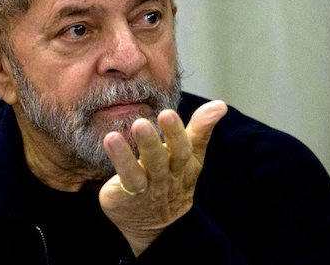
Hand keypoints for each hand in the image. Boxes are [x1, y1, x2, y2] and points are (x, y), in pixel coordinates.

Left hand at [99, 100, 226, 255]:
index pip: (185, 148)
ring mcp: (145, 189)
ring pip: (137, 175)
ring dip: (126, 156)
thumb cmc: (174, 179)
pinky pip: (122, 181)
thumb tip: (220, 104)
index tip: (168, 113)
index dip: (177, 132)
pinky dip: (117, 162)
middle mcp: (165, 178)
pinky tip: (109, 141)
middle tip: (140, 123)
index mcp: (183, 165)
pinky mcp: (126, 196)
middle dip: (151, 143)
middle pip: (161, 161)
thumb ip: (201, 129)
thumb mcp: (191, 156)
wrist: (159, 226)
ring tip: (113, 137)